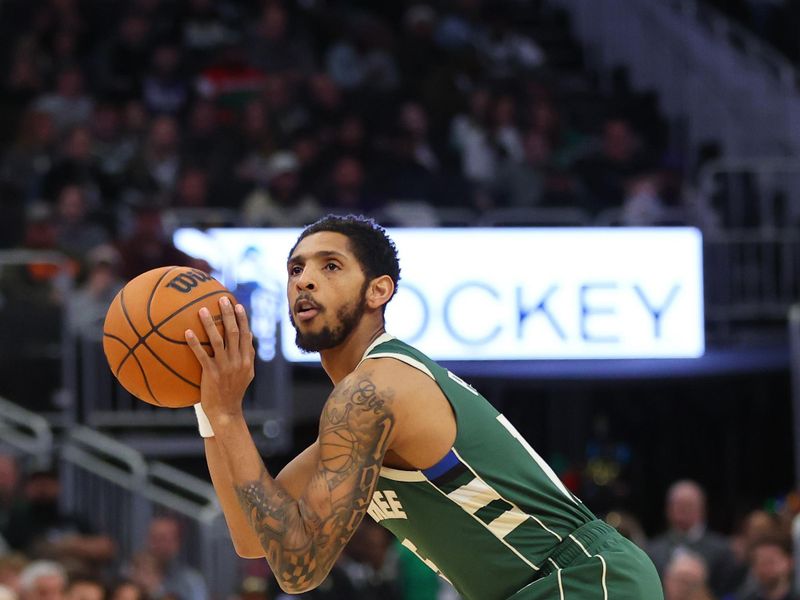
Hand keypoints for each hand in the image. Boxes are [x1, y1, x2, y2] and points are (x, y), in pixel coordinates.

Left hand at [185, 297, 254, 419]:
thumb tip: (247, 336)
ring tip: (201, 310)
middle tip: (222, 299)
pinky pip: (202, 355)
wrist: (226, 412)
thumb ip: (247, 356)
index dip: (243, 319)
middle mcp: (237, 361)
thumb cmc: (233, 393)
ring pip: (218, 340)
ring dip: (210, 323)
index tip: (237, 305)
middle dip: (229, 314)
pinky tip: (187, 332)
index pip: (246, 335)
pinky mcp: (211, 374)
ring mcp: (225, 367)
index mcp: (246, 360)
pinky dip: (195, 343)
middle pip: (234, 333)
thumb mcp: (246, 374)